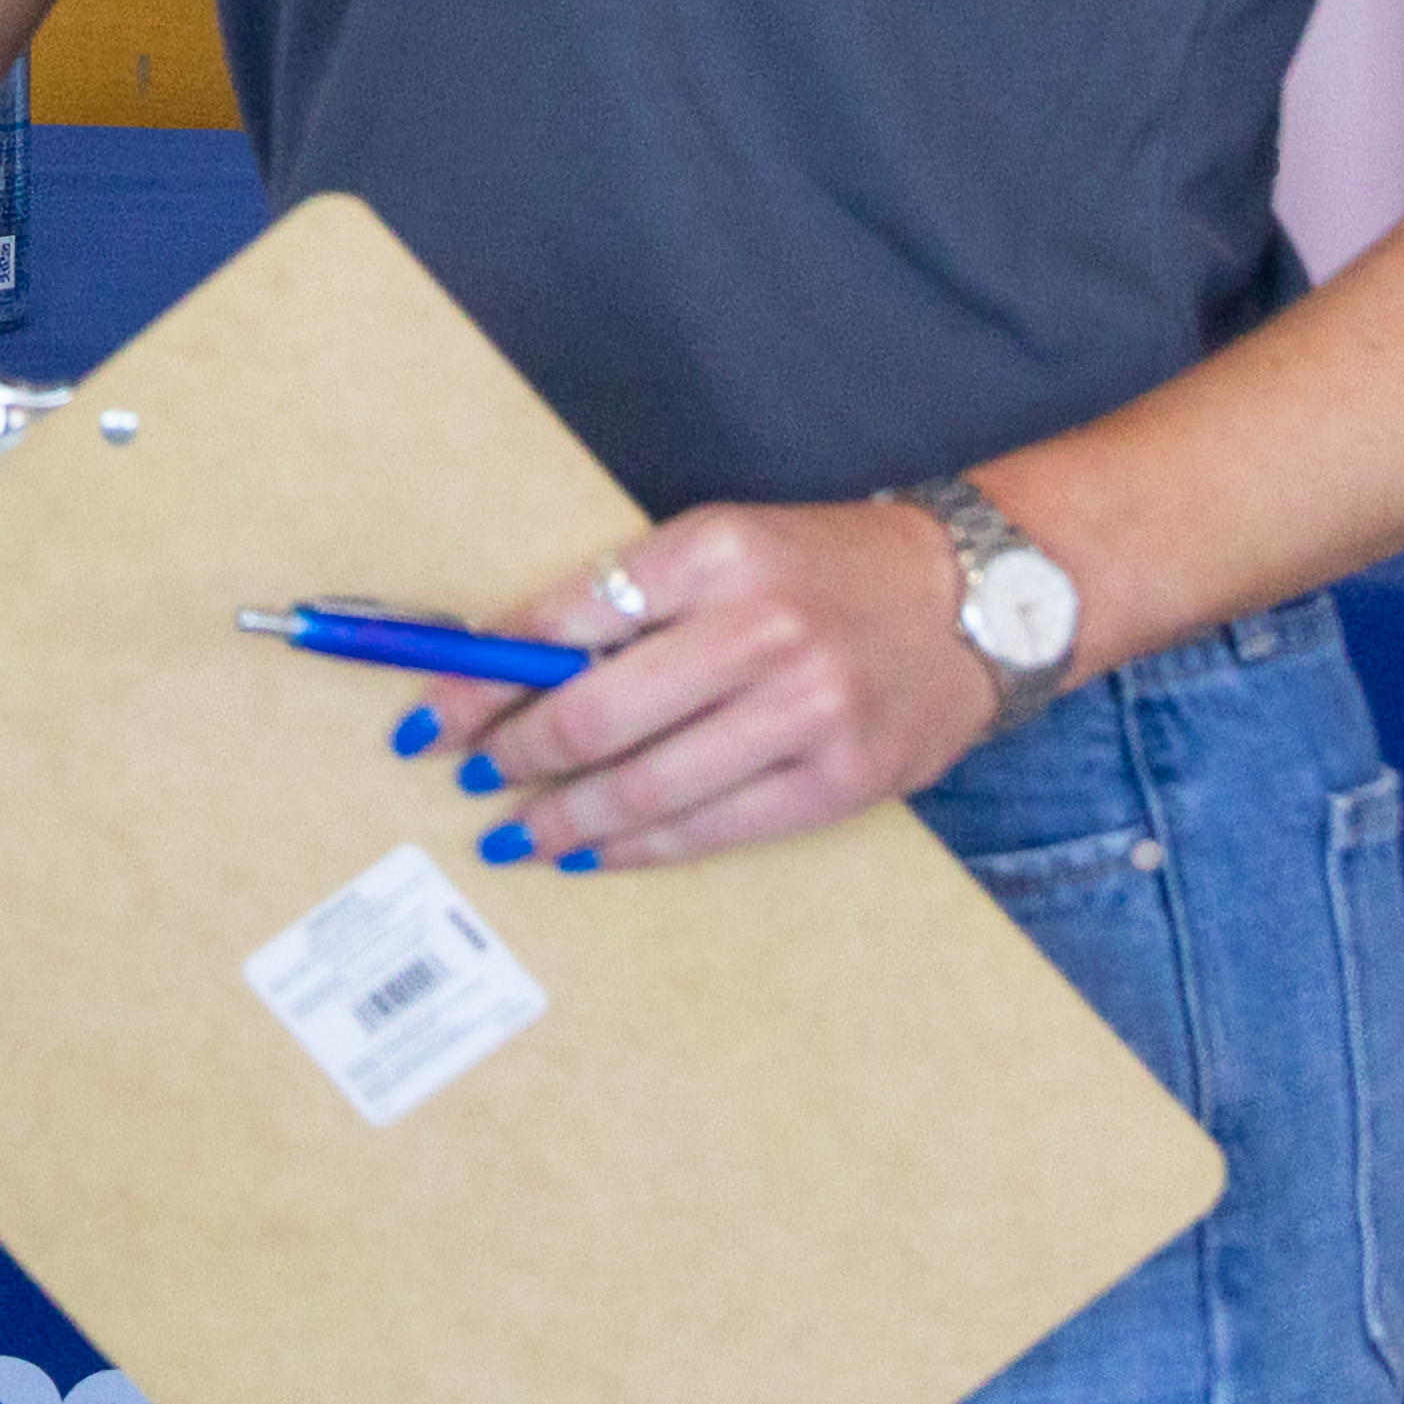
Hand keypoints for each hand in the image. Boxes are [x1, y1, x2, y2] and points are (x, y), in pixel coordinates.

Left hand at [404, 500, 1003, 873]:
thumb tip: (507, 666)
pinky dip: (636, 848)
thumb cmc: (826, 570)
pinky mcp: (837, 781)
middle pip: (591, 714)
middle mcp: (758, 628)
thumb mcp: (723, 549)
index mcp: (714, 551)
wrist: (975, 601)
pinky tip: (589, 853)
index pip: (563, 621)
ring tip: (509, 831)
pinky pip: (710, 830)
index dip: (481, 677)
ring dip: (558, 818)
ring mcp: (805, 711)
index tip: (428, 710)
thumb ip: (627, 602)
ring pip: (644, 786)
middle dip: (508, 754)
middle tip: (464, 774)